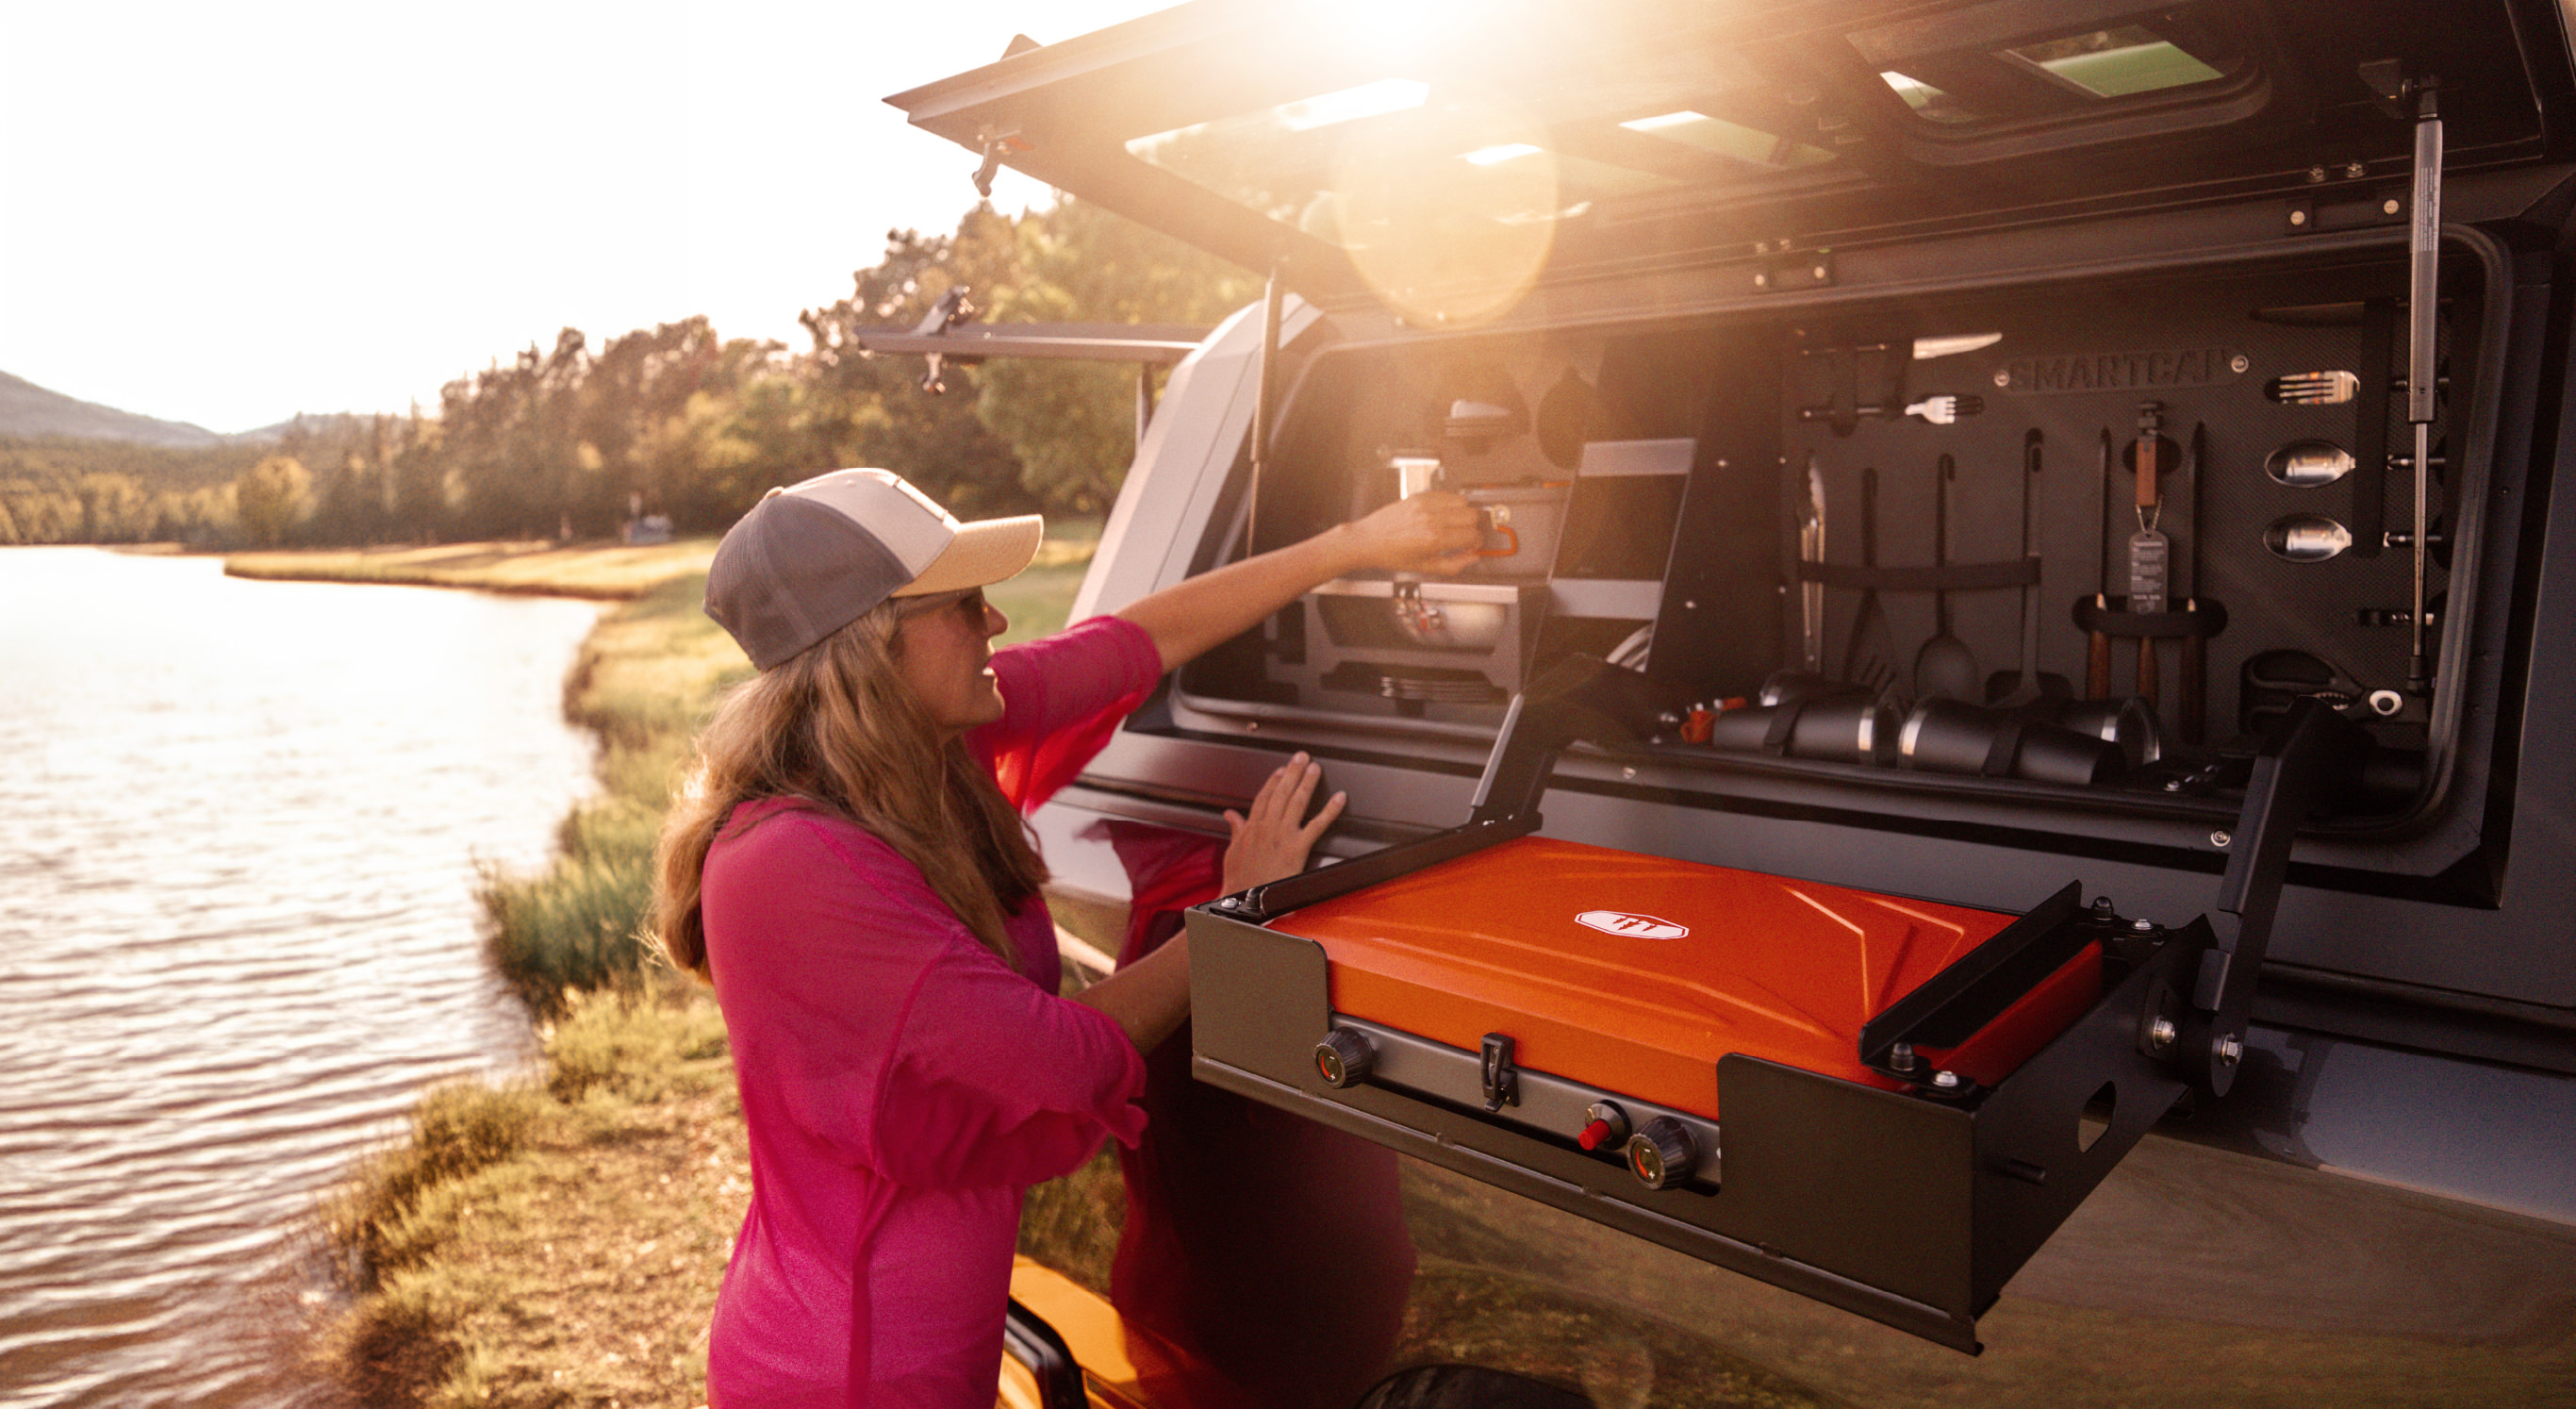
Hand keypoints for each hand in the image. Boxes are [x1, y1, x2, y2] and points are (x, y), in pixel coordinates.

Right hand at [1221, 752, 1346, 893]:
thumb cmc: (1238, 881)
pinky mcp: (1297, 848)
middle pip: (1281, 793)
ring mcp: (1283, 836)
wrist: (1244, 901)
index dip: (1274, 781)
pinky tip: (1340, 799)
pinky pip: (1318, 825)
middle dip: (1293, 772)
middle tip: (1302, 757)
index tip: (1282, 769)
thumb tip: (1230, 815)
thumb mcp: (1232, 851)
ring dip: (1307, 782)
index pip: (1264, 797)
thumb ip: (1235, 829)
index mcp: (1252, 827)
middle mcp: (1268, 827)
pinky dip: (1330, 810)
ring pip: (1297, 802)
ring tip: (1315, 768)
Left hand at [1338, 491, 1483, 576]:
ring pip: (1462, 502)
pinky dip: (1450, 503)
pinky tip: (1443, 514)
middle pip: (1472, 516)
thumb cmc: (1392, 555)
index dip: (1476, 542)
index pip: (1472, 535)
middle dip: (1472, 528)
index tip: (1472, 546)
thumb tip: (1472, 559)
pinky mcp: (1420, 496)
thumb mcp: (1425, 567)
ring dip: (1463, 514)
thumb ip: (1453, 565)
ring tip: (1453, 524)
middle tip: (1464, 536)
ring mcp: (1426, 504)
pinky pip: (1447, 494)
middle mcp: (1432, 518)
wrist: (1370, 540)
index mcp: (1435, 538)